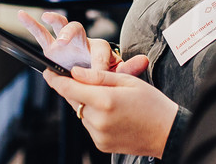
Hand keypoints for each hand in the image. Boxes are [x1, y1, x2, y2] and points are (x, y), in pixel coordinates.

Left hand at [43, 66, 178, 157]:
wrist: (167, 132)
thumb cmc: (152, 103)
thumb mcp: (127, 81)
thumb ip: (98, 76)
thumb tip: (75, 71)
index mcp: (105, 100)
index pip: (69, 88)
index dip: (55, 78)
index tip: (48, 71)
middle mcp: (98, 120)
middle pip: (73, 100)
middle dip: (74, 88)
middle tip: (84, 80)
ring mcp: (98, 135)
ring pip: (80, 112)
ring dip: (86, 103)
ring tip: (107, 99)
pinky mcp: (101, 145)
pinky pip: (88, 125)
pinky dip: (93, 116)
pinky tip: (111, 113)